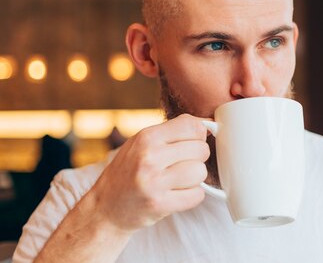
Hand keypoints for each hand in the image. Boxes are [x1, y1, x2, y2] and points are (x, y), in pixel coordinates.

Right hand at [91, 114, 209, 231]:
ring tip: (179, 180)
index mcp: (147, 137)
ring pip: (200, 172)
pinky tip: (178, 193)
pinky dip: (193, 195)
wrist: (105, 208)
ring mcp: (154, 182)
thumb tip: (207, 124)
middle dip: (198, 158)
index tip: (193, 143)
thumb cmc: (129, 171)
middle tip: (182, 164)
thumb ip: (172, 130)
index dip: (199, 135)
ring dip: (196, 178)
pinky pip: (196, 195)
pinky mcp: (159, 204)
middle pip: (201, 149)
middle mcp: (149, 157)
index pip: (192, 126)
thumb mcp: (142, 142)